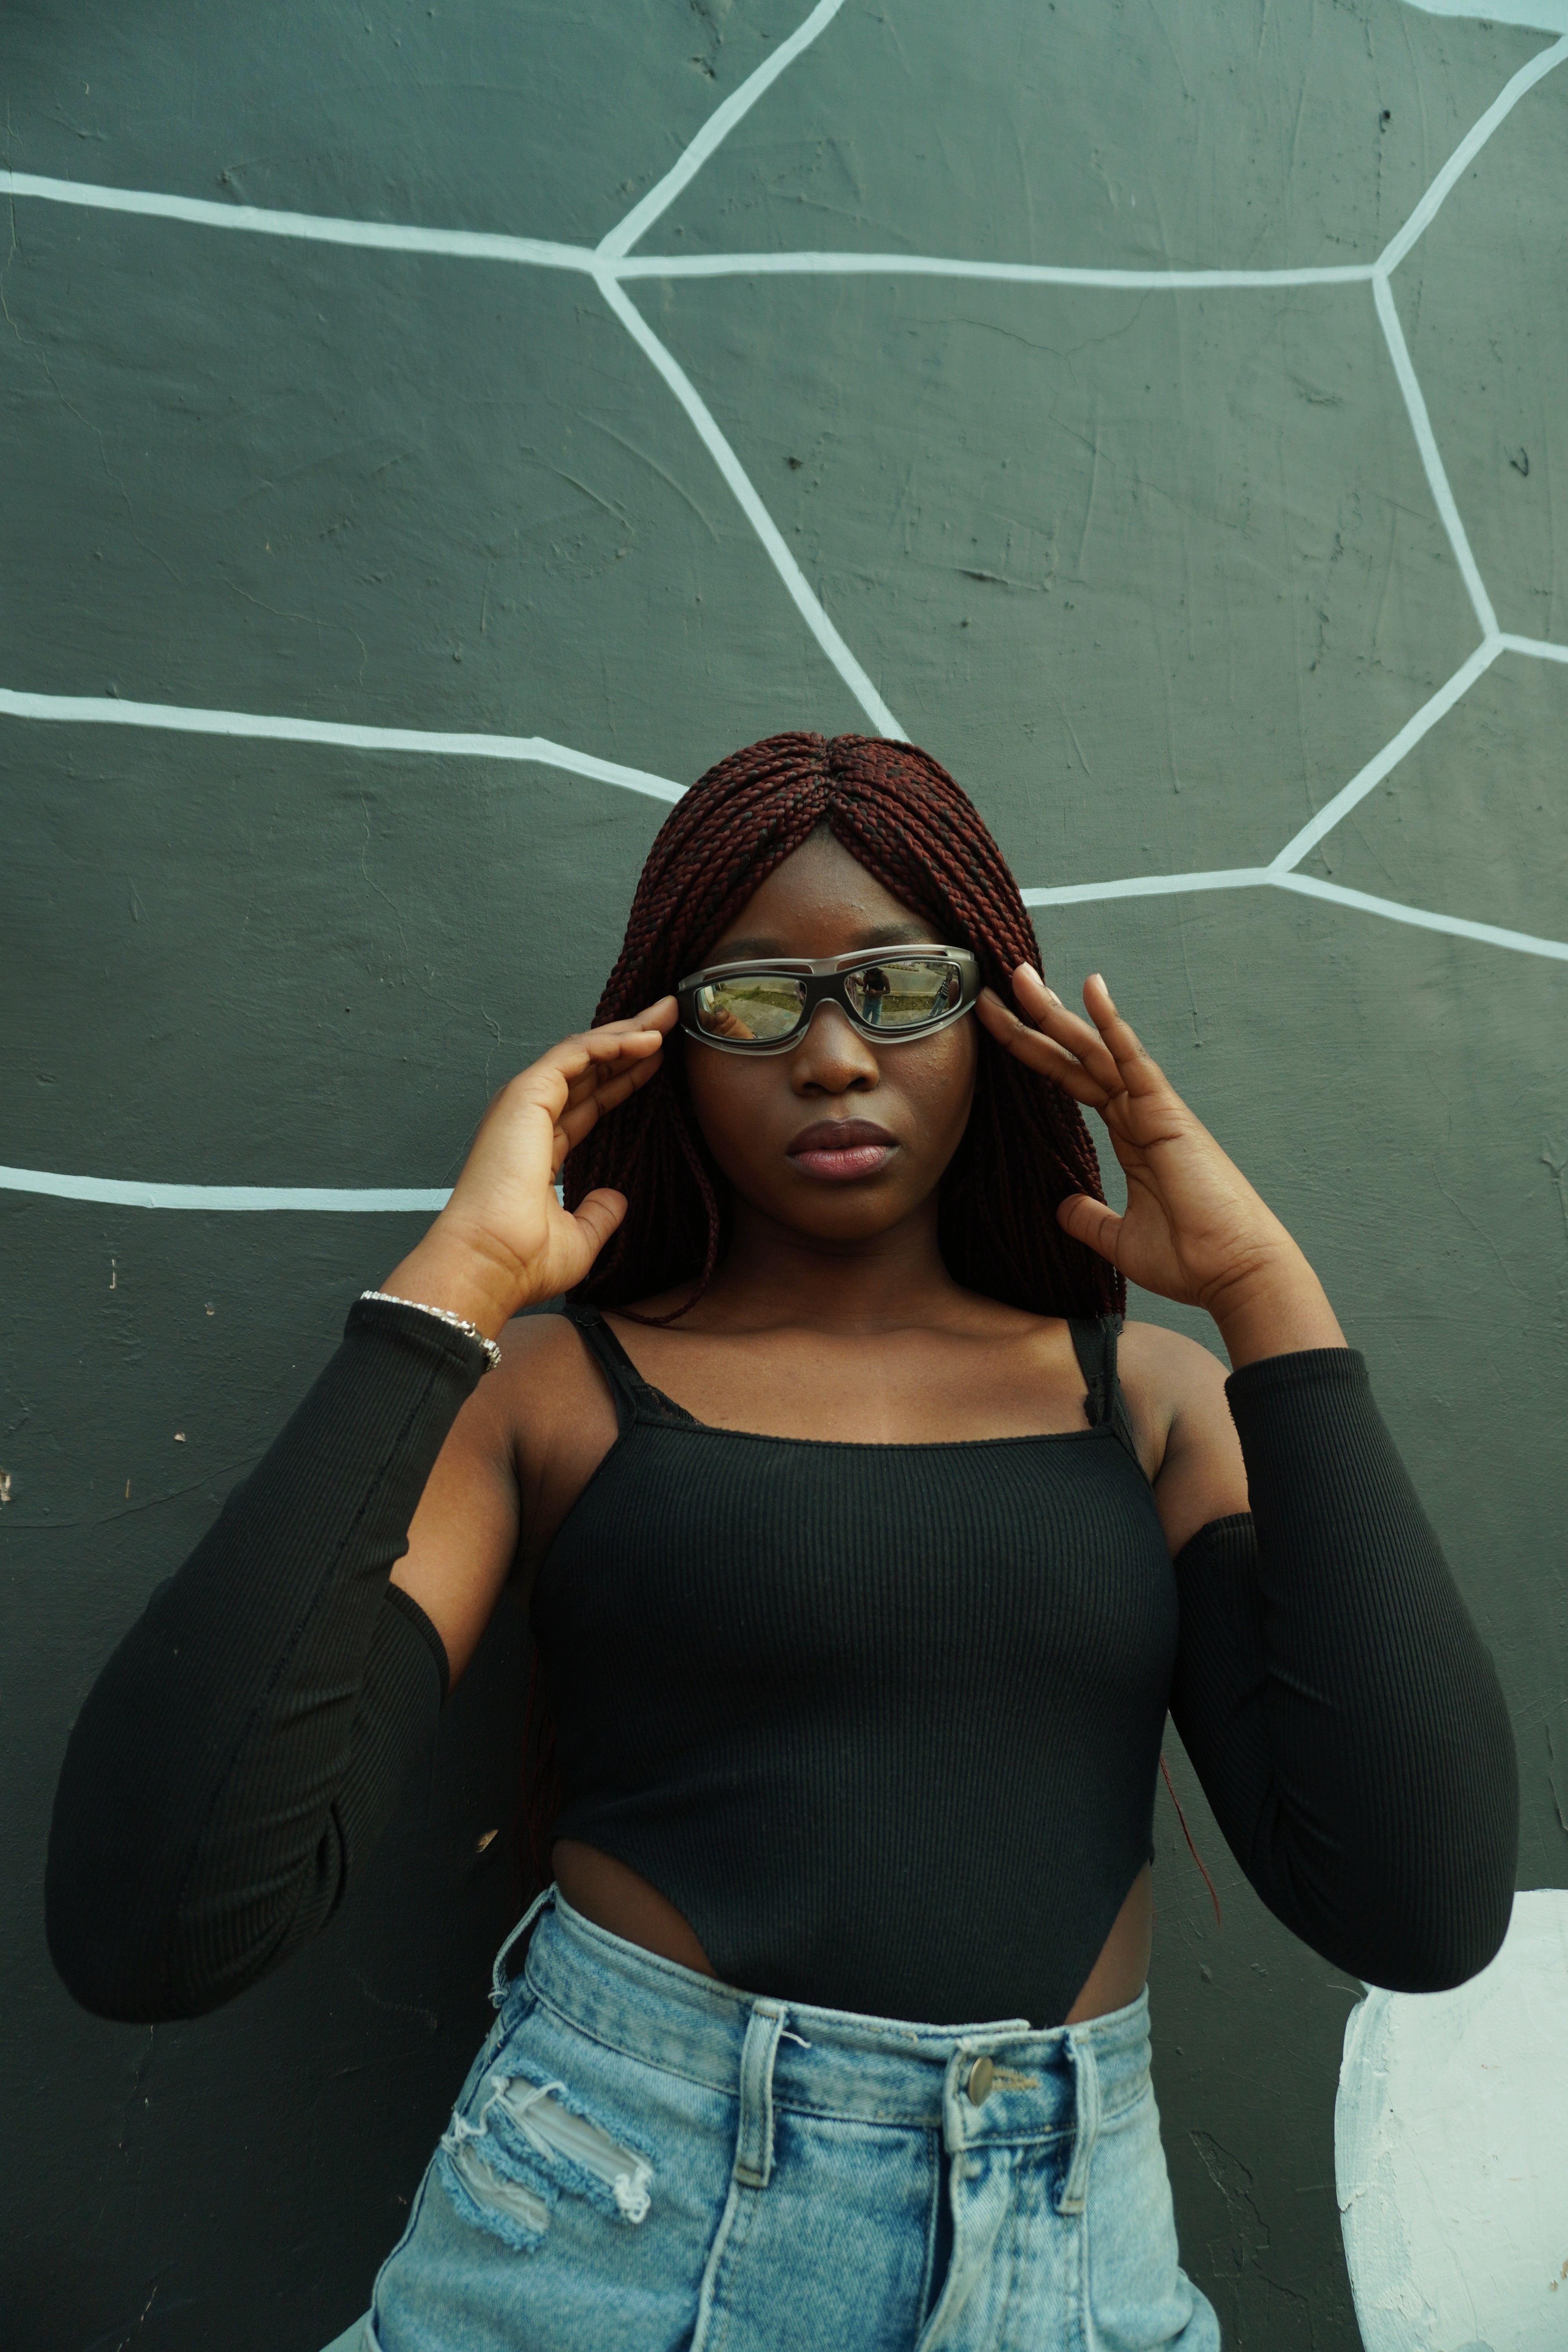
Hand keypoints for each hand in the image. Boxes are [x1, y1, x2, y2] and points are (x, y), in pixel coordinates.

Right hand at [381, 998, 676, 1336]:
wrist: (491, 1262)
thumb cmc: (522, 1260)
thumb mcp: (578, 1238)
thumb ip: (599, 1214)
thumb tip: (616, 1199)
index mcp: (539, 1151)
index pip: (588, 1103)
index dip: (622, 1080)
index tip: (656, 1063)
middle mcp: (529, 1121)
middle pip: (588, 1070)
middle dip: (629, 1042)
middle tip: (668, 1020)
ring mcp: (525, 1104)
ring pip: (582, 1053)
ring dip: (626, 1032)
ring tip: (666, 1015)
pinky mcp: (526, 1093)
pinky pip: (575, 1054)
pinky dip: (611, 1042)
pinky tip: (647, 1039)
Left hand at [976, 968, 1343, 1363]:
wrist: (1233, 1276)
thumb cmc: (1191, 1259)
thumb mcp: (1120, 1240)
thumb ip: (1090, 1219)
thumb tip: (1062, 1207)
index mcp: (1130, 1136)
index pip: (1072, 1080)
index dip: (1036, 1052)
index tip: (1001, 1024)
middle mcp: (1140, 1114)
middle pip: (1078, 1055)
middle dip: (1039, 1019)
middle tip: (1003, 983)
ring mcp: (1154, 1110)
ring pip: (1095, 1050)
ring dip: (1058, 1014)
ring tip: (1022, 978)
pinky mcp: (1167, 1115)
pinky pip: (1133, 1061)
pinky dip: (1112, 1025)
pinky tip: (1092, 989)